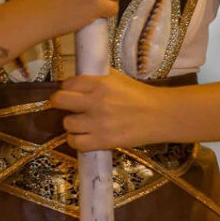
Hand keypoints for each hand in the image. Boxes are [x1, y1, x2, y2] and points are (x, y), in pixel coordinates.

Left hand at [53, 69, 167, 151]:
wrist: (160, 115)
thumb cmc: (140, 95)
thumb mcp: (119, 78)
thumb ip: (98, 78)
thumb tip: (79, 78)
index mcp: (101, 84)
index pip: (69, 83)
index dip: (67, 87)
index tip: (71, 91)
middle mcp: (97, 102)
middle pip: (60, 101)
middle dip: (59, 102)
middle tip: (65, 105)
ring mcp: (99, 123)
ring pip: (67, 123)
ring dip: (70, 123)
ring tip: (79, 123)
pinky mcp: (103, 141)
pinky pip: (76, 142)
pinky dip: (75, 140)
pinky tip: (81, 136)